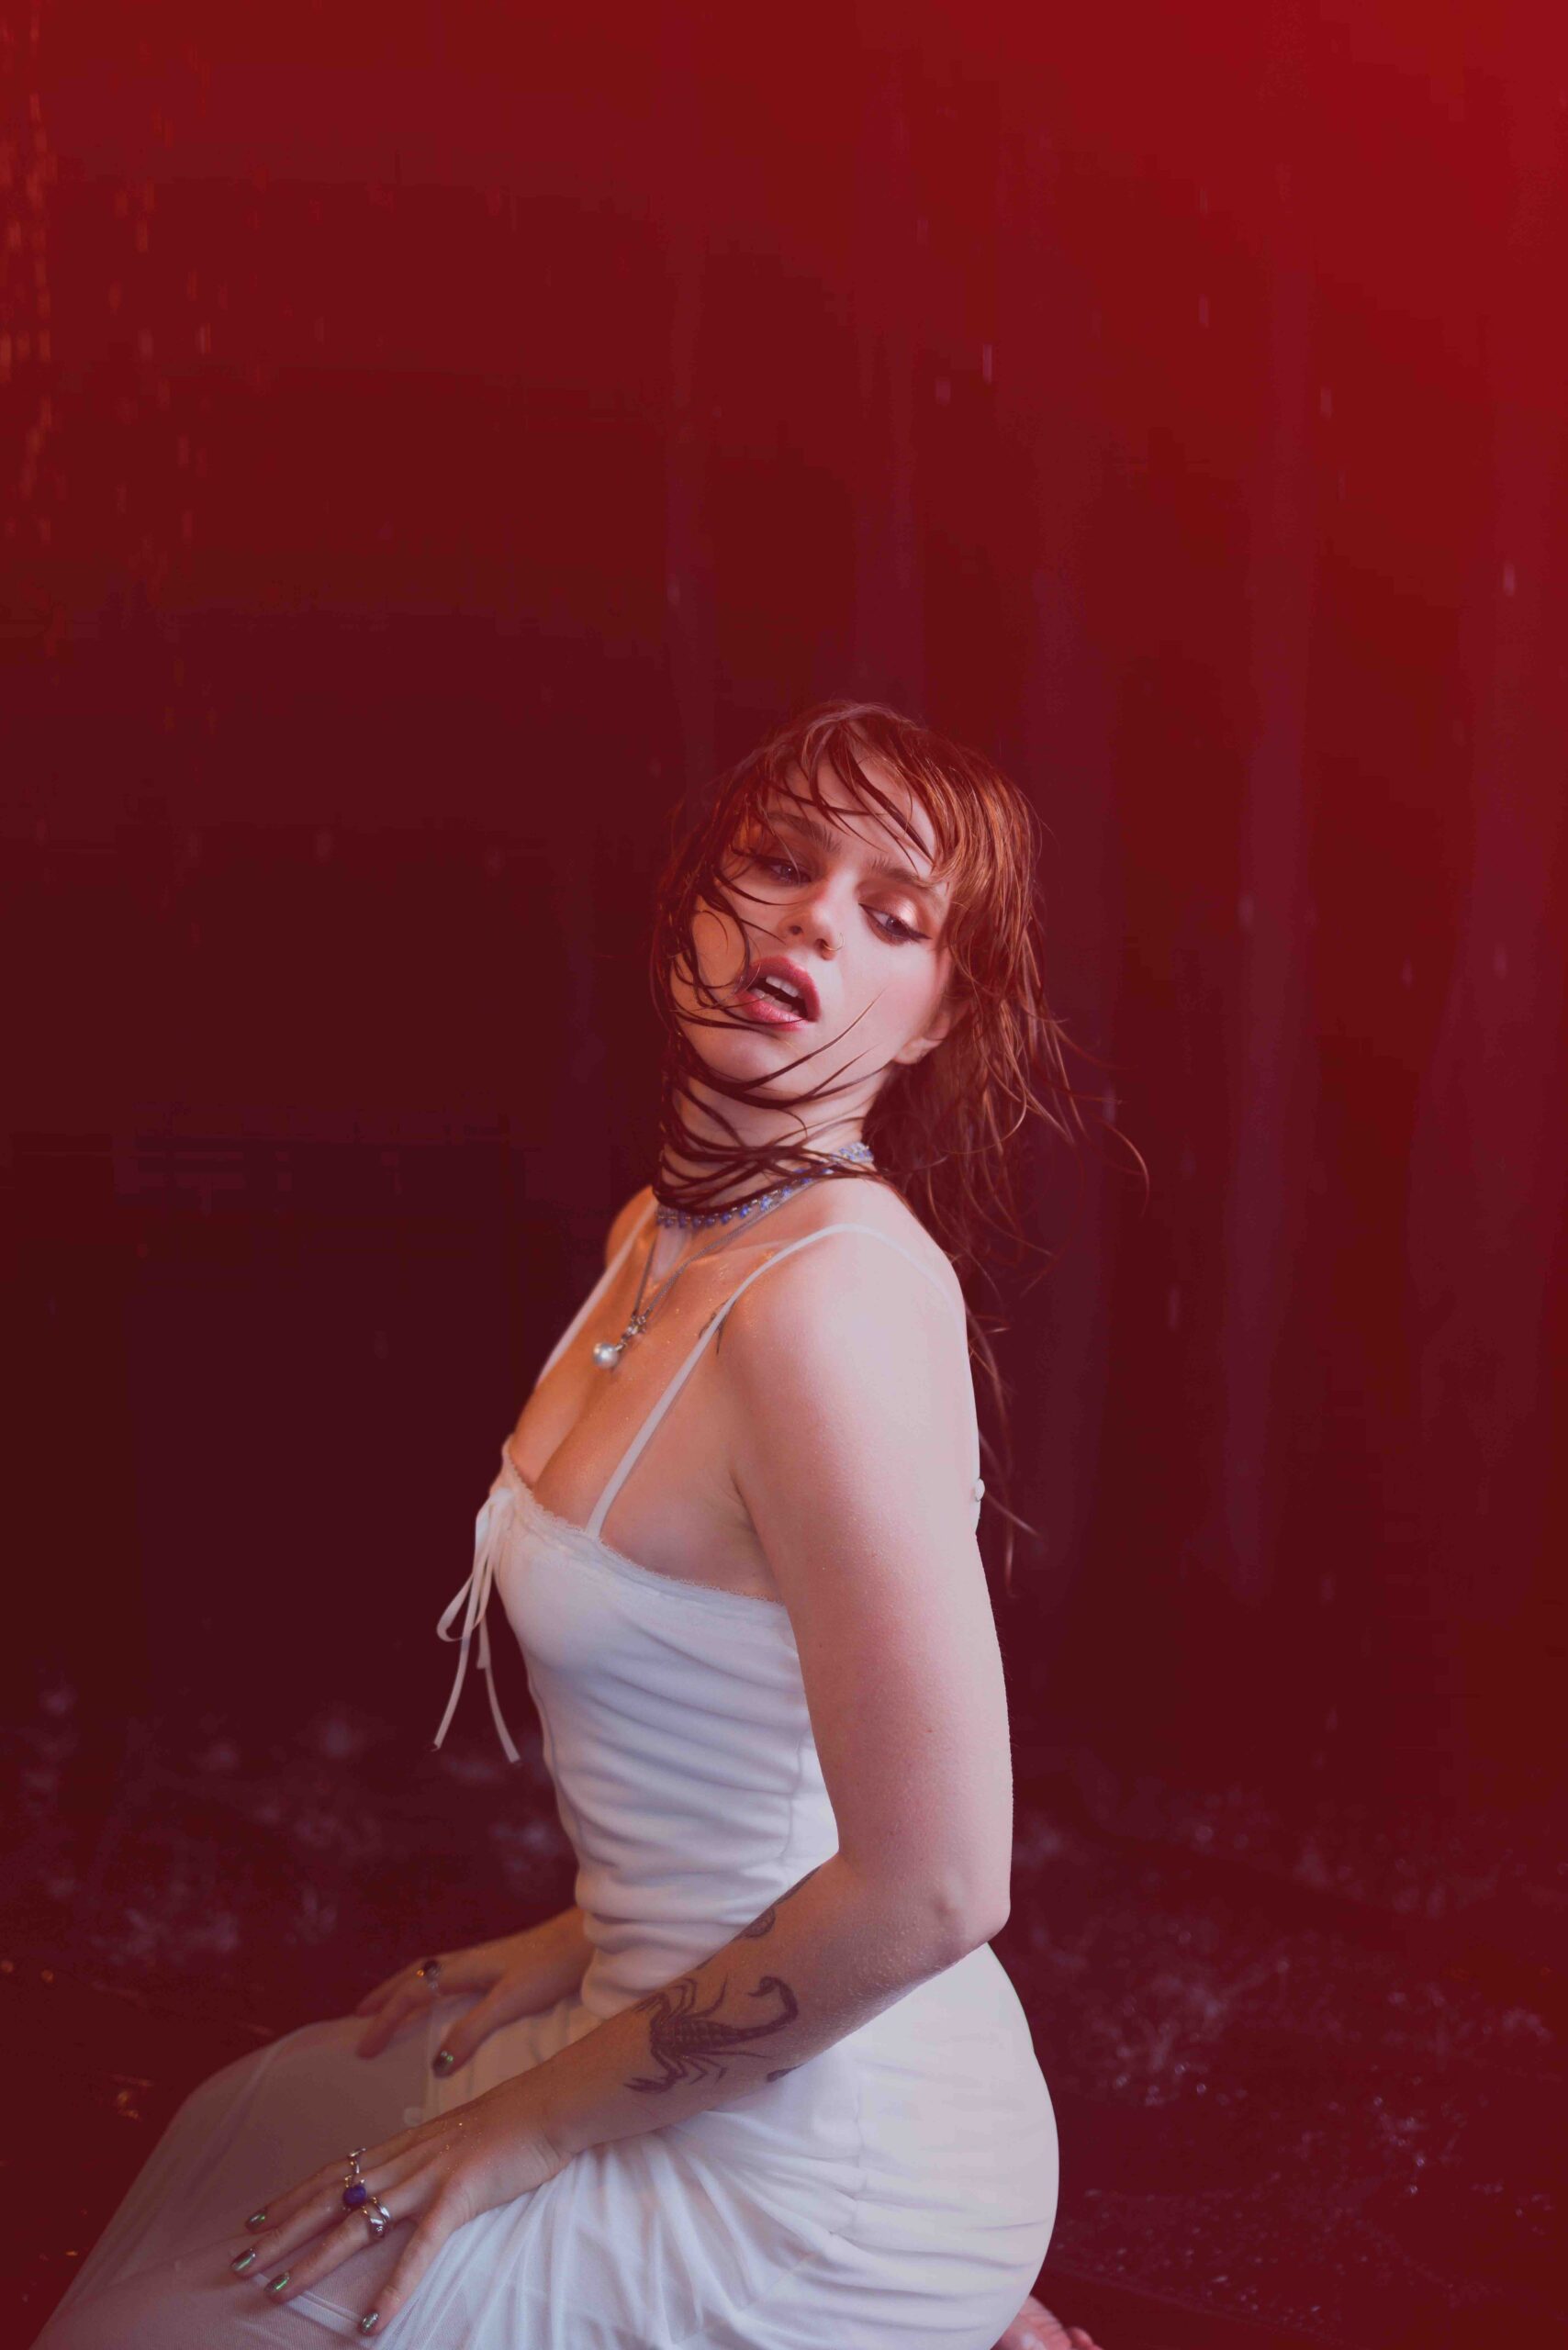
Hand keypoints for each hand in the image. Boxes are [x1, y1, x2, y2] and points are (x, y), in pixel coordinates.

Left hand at [224, 2077, 567, 2333]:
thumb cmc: (508, 2124)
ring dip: (315, 2262)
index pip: (331, 2174)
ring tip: (279, 2293)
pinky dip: (393, 2289)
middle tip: (239, 2265)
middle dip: (281, 2234)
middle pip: (327, 2201)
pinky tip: (372, 2323)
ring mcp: (426, 2178)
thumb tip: (400, 2182)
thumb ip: (421, 2159)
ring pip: (356, 2226)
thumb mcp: (452, 2139)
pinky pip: (419, 2250)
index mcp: (401, 2147)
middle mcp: (402, 2161)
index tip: (253, 2222)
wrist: (548, 2104)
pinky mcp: (457, 2197)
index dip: (290, 2198)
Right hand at [354, 1915, 589, 2069]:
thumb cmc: (552, 1968)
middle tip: (358, 2017)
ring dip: (404, 1988)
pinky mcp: (498, 1964)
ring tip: (386, 2004)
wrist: (587, 1938)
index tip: (362, 2050)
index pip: (412, 1994)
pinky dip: (429, 1985)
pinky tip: (439, 1996)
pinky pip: (448, 1974)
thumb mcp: (511, 2001)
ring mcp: (483, 1960)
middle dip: (385, 1997)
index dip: (385, 2021)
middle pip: (414, 1976)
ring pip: (430, 1972)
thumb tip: (435, 2064)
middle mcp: (468, 1960)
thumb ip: (473, 2030)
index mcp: (465, 1968)